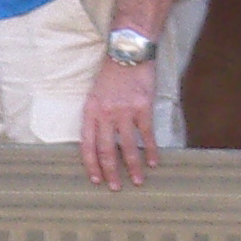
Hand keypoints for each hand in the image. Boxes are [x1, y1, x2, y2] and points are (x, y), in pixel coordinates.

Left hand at [80, 51, 158, 188]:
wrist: (128, 51)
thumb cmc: (112, 74)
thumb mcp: (95, 94)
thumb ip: (96, 116)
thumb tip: (99, 142)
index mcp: (90, 111)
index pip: (87, 145)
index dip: (91, 165)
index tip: (96, 180)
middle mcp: (105, 113)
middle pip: (106, 150)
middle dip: (110, 172)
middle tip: (115, 188)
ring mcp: (124, 111)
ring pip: (127, 146)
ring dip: (133, 167)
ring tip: (137, 181)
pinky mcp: (143, 106)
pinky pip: (146, 134)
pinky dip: (150, 150)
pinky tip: (154, 162)